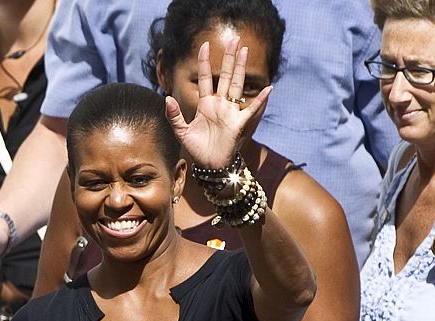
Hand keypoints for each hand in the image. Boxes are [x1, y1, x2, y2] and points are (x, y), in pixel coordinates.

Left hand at [165, 38, 271, 168]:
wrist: (210, 165)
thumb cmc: (197, 149)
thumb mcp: (181, 132)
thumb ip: (174, 115)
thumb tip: (166, 98)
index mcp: (205, 104)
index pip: (204, 77)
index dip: (204, 62)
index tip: (204, 45)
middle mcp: (219, 104)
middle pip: (224, 76)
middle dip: (228, 58)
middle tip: (234, 40)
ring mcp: (230, 112)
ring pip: (236, 85)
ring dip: (240, 68)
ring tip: (244, 50)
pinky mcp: (238, 123)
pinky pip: (251, 109)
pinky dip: (260, 100)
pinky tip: (268, 88)